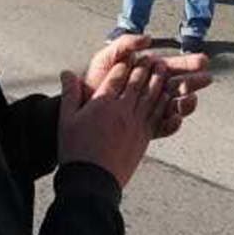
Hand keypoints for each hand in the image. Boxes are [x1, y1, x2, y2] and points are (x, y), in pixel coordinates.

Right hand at [58, 61, 164, 187]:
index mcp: (103, 103)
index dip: (125, 63)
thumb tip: (66, 72)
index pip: (118, 76)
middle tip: (151, 58)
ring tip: (163, 70)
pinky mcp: (143, 137)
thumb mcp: (67, 119)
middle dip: (145, 68)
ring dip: (158, 81)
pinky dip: (164, 102)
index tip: (131, 54)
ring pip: (151, 96)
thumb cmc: (76, 150)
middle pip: (138, 83)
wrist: (92, 180)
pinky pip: (157, 114)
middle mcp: (122, 110)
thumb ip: (69, 93)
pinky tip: (167, 97)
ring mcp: (136, 123)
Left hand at [82, 34, 211, 138]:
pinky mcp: (145, 127)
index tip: (203, 61)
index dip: (188, 64)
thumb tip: (148, 38)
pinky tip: (176, 118)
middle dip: (195, 82)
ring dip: (186, 103)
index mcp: (146, 73)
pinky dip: (172, 123)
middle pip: (179, 86)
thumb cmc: (93, 80)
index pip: (172, 67)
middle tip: (207, 78)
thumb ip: (125, 43)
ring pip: (175, 106)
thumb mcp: (107, 56)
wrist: (78, 109)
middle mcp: (151, 91)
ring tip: (190, 99)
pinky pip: (163, 127)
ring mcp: (149, 110)